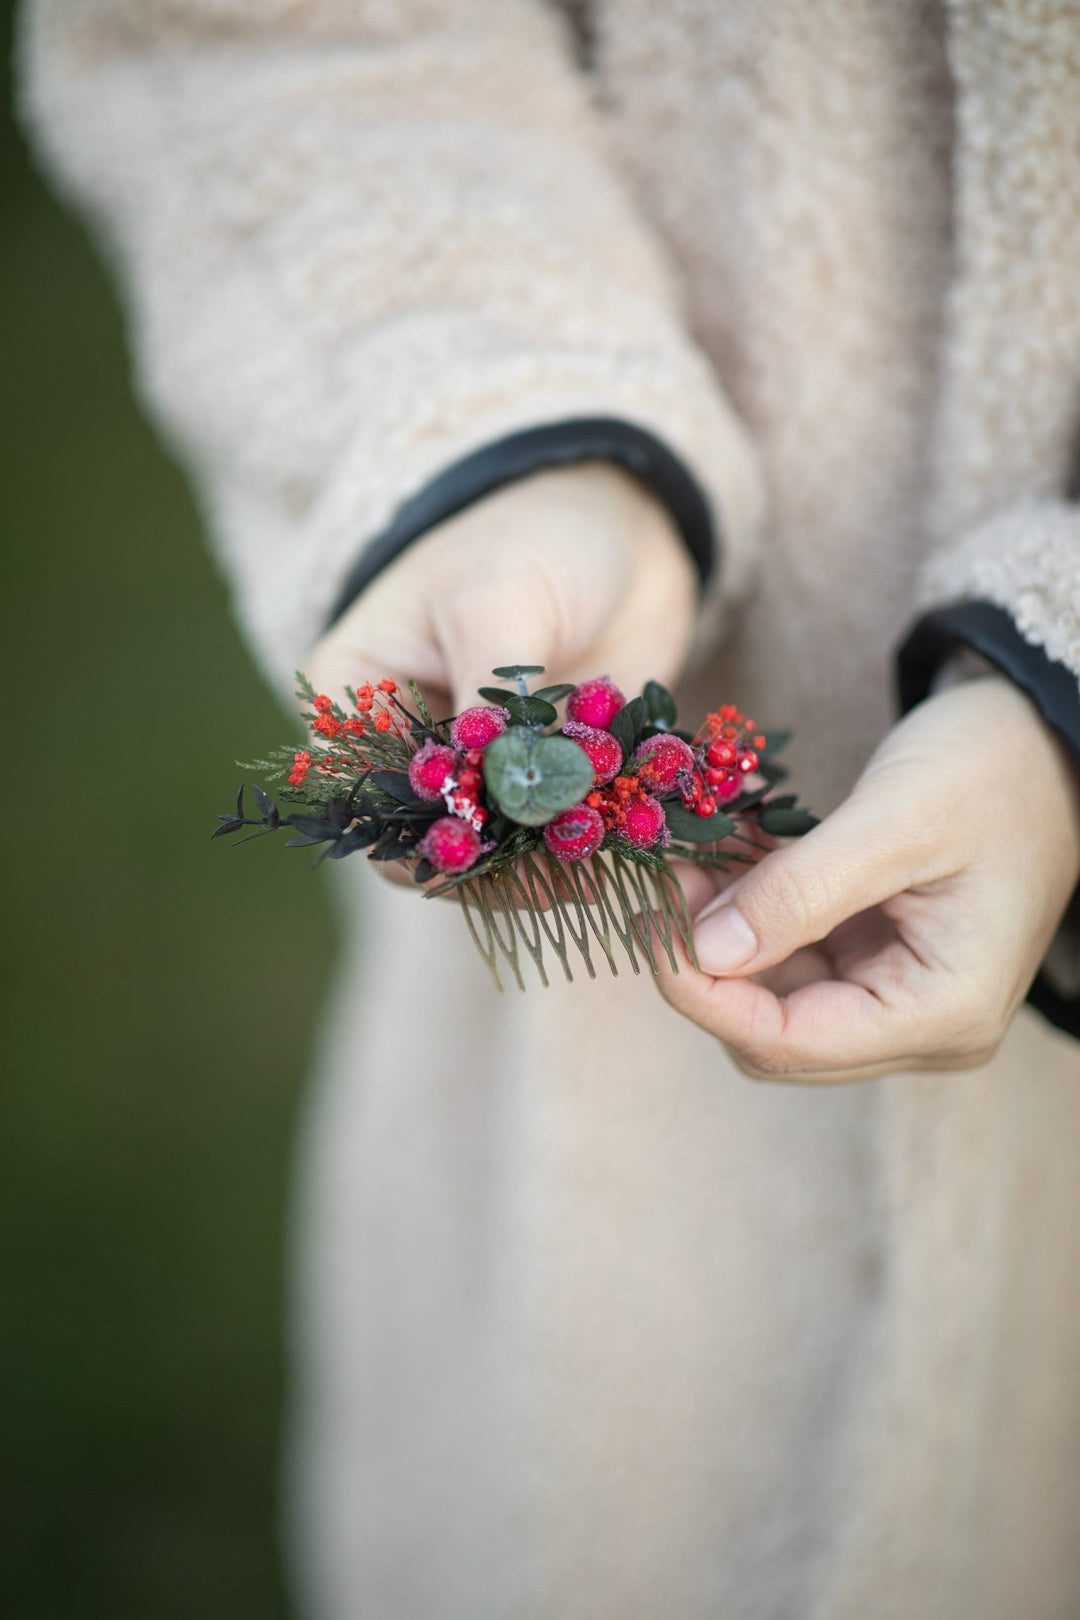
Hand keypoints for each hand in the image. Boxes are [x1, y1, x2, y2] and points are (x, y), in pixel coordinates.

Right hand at [306, 461, 695, 889]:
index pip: (366, 798)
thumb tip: (500, 800)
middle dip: (494, 866)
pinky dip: (590, 847)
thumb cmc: (533, 535)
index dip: (418, 836)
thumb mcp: (499, 602)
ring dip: (549, 866)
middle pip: (429, 841)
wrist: (621, 525)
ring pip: (497, 853)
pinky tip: (633, 850)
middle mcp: (407, 748)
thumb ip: (494, 706)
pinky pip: (556, 838)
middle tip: (565, 877)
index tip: (488, 848)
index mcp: (358, 698)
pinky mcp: (544, 785)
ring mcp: (478, 772)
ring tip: (608, 866)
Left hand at [656, 676, 1079, 1082]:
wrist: (1047, 737)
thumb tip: (701, 953)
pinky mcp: (879, 961)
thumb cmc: (993, 770)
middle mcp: (922, 1026)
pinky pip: (791, 957)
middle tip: (659, 881)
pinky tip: (717, 862)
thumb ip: (799, 890)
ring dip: (718, 936)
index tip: (646, 925)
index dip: (702, 994)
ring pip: (772, 998)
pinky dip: (748, 915)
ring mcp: (900, 997)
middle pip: (775, 1034)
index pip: (789, 1043)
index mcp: (943, 1011)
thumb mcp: (893, 820)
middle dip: (705, 963)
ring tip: (680, 861)